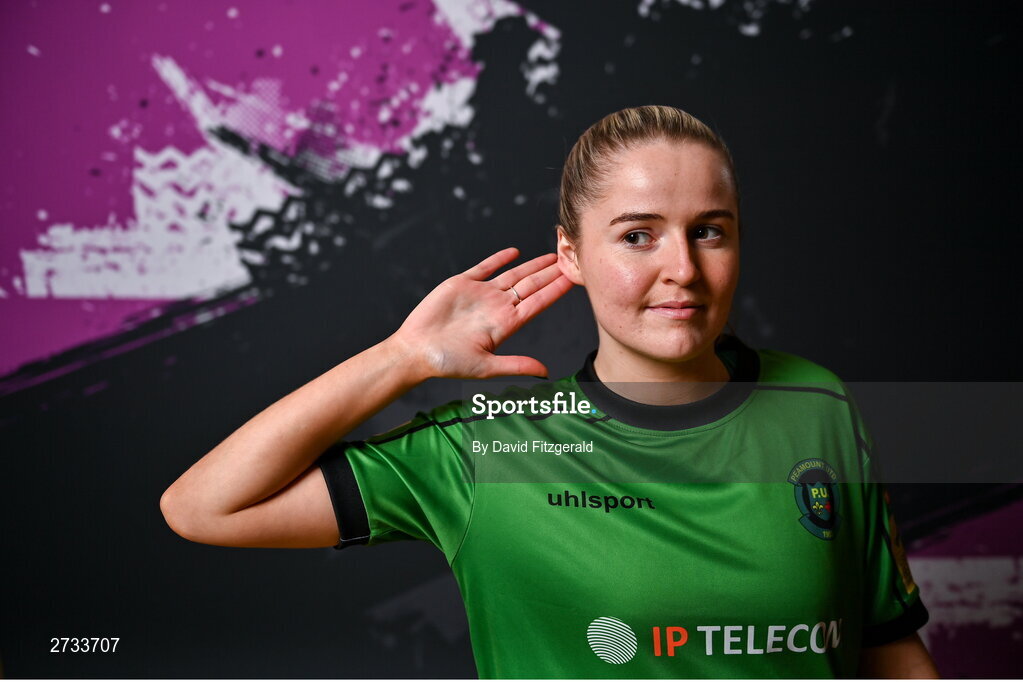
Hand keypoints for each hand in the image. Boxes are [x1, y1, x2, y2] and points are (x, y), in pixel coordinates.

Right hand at [390, 247, 574, 379]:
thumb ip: (517, 365)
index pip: (537, 304)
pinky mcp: (462, 284)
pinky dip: (499, 259)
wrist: (416, 350)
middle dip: (550, 274)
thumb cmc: (448, 363)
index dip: (555, 291)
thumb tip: (546, 372)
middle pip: (530, 286)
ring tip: (550, 256)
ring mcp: (481, 294)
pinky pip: (484, 267)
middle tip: (569, 261)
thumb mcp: (486, 367)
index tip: (573, 280)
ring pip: (513, 275)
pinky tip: (515, 252)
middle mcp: (497, 307)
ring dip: (531, 265)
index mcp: (505, 325)